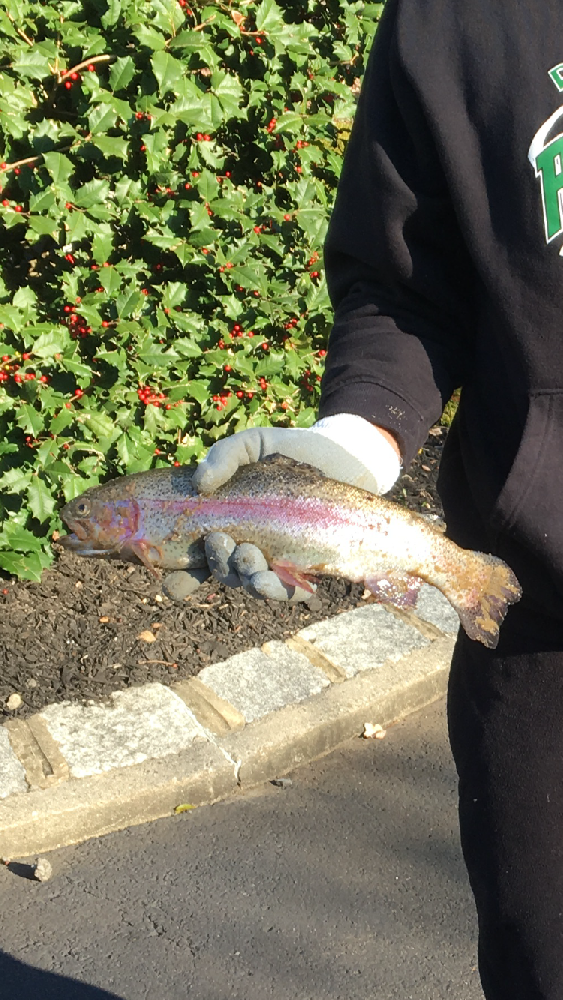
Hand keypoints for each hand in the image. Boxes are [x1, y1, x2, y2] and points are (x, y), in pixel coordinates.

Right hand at [179, 413, 400, 602]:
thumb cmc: (290, 449)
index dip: (178, 574)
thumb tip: (200, 482)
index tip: (169, 576)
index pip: (193, 559)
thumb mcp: (251, 445)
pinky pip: (288, 590)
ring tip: (249, 557)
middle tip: (220, 541)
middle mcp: (246, 547)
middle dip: (217, 565)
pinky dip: (276, 589)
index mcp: (224, 525)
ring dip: (244, 577)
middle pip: (221, 573)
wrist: (341, 454)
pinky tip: (269, 579)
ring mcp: (275, 559)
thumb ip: (224, 456)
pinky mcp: (306, 566)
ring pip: (251, 584)